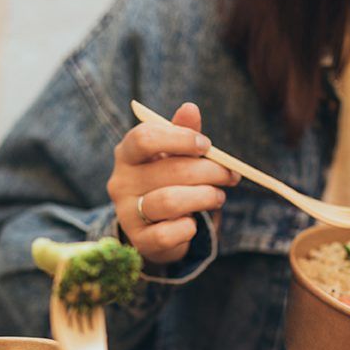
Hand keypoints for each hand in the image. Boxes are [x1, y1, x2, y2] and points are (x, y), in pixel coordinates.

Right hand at [107, 102, 239, 264]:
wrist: (153, 228)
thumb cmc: (167, 181)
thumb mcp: (174, 154)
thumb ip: (182, 132)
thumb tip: (190, 108)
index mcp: (127, 154)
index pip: (144, 138)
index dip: (180, 139)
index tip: (206, 145)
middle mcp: (120, 183)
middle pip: (169, 170)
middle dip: (209, 171)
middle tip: (230, 175)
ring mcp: (127, 214)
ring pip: (170, 201)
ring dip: (205, 197)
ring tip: (217, 197)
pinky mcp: (139, 241)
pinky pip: (170, 233)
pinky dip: (190, 228)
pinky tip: (192, 222)